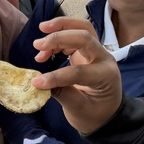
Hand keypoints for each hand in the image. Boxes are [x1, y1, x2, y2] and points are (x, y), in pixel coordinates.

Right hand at [30, 17, 122, 133]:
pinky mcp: (89, 51)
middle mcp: (104, 59)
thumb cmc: (95, 115)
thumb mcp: (78, 110)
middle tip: (37, 44)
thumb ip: (61, 93)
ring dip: (59, 28)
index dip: (56, 76)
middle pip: (85, 36)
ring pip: (82, 28)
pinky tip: (46, 49)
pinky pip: (76, 34)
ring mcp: (97, 52)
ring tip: (38, 43)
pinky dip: (59, 36)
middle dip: (59, 36)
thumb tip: (38, 82)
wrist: (107, 114)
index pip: (79, 71)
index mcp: (105, 76)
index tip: (36, 83)